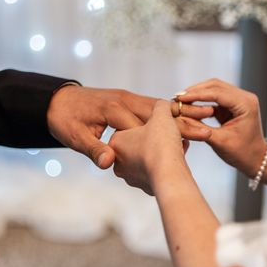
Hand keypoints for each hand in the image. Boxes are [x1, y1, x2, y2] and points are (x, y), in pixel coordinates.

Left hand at [47, 86, 212, 168]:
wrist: (59, 103)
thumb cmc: (67, 121)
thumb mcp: (76, 137)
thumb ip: (95, 150)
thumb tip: (107, 164)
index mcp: (116, 108)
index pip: (147, 124)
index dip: (167, 134)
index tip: (190, 143)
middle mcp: (126, 102)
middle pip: (161, 115)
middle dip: (184, 124)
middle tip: (206, 131)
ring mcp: (130, 103)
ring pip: (161, 113)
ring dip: (181, 121)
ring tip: (203, 130)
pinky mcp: (132, 106)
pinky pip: (155, 114)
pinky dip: (169, 122)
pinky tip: (183, 134)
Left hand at [109, 100, 189, 194]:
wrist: (169, 176)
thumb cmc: (160, 145)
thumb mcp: (161, 117)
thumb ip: (160, 107)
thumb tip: (162, 105)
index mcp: (116, 142)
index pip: (131, 126)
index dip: (151, 122)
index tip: (163, 121)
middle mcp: (119, 162)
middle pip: (141, 143)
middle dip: (157, 138)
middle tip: (171, 132)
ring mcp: (131, 177)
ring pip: (149, 158)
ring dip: (163, 150)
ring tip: (178, 143)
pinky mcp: (146, 187)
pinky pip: (157, 171)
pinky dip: (166, 163)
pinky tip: (179, 156)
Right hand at [176, 79, 266, 176]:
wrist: (255, 159)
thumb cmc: (241, 153)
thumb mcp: (219, 141)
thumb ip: (200, 128)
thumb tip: (181, 116)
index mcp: (246, 104)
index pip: (217, 93)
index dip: (196, 94)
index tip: (179, 98)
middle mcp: (245, 97)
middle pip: (216, 86)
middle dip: (195, 90)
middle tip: (177, 97)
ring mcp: (239, 99)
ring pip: (214, 88)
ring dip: (198, 93)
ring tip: (181, 99)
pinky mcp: (233, 104)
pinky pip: (215, 96)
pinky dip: (202, 99)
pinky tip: (189, 103)